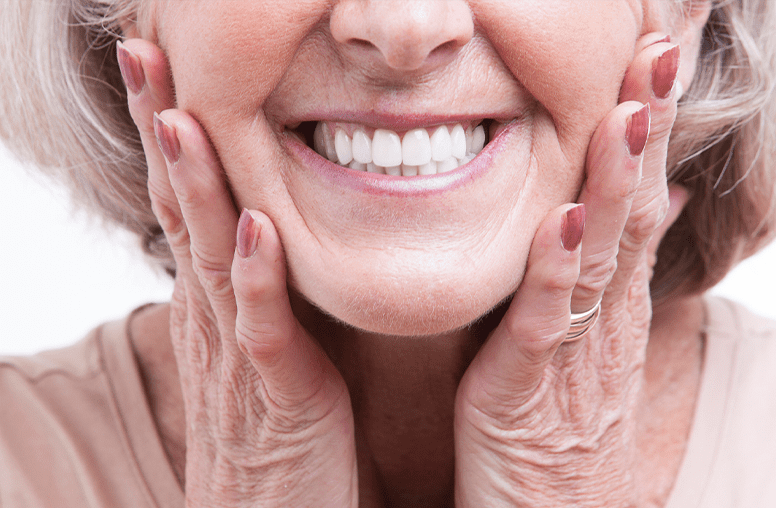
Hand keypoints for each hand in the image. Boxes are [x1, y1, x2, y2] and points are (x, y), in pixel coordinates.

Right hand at [117, 39, 357, 506]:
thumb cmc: (273, 427)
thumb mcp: (260, 342)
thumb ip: (259, 287)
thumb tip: (263, 228)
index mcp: (215, 301)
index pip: (185, 202)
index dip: (171, 135)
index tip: (162, 68)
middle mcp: (214, 317)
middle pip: (180, 211)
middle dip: (164, 131)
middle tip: (145, 54)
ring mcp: (239, 354)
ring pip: (210, 258)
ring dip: (195, 187)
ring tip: (182, 118)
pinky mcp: (277, 394)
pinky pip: (263, 330)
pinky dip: (257, 280)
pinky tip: (254, 230)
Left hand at [454, 35, 684, 506]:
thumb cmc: (564, 422)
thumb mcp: (592, 337)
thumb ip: (612, 269)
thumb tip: (649, 205)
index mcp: (610, 299)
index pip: (636, 196)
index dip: (647, 127)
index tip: (653, 56)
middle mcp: (604, 316)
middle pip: (631, 210)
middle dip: (645, 129)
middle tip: (659, 50)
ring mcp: (575, 350)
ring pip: (602, 255)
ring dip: (616, 182)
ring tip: (628, 112)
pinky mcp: (531, 388)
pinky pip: (548, 322)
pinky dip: (559, 271)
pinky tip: (565, 221)